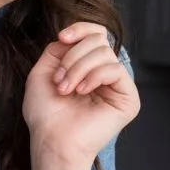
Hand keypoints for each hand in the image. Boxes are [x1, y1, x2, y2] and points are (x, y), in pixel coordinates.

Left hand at [23, 22, 140, 164]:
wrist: (51, 140)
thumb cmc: (44, 113)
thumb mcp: (42, 73)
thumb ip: (57, 50)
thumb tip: (73, 37)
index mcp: (86, 67)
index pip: (95, 35)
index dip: (80, 29)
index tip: (62, 38)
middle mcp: (103, 74)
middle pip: (98, 40)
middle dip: (72, 57)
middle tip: (59, 81)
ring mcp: (117, 86)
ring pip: (104, 53)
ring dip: (78, 68)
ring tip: (66, 89)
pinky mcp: (128, 98)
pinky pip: (115, 69)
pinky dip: (93, 76)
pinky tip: (82, 91)